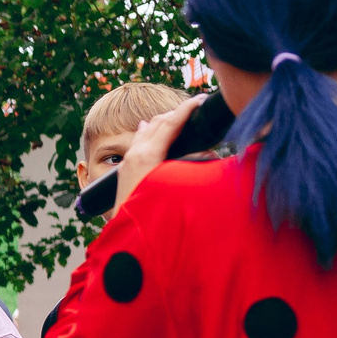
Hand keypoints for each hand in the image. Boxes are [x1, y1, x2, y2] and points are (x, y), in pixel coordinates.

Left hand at [113, 94, 205, 211]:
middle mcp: (135, 155)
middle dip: (177, 113)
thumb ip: (191, 169)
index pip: (169, 124)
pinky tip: (148, 127)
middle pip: (158, 122)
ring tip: (179, 116)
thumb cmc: (153, 217)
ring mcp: (127, 161)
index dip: (186, 110)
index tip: (200, 101)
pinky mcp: (125, 168)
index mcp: (147, 157)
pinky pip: (138, 140)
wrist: (128, 237)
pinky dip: (148, 130)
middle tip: (195, 107)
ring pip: (146, 129)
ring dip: (163, 121)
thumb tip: (211, 154)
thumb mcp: (174, 189)